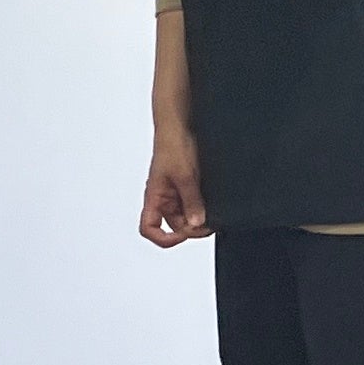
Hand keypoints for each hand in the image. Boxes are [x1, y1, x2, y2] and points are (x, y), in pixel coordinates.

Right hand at [141, 124, 211, 246]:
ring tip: (214, 211)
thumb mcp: (185, 175)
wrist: (180, 126)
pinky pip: (195, 205)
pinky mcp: (187, 187)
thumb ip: (191, 201)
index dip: (164, 238)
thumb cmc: (172, 145)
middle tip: (209, 223)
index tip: (183, 235)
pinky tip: (213, 203)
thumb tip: (197, 223)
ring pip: (187, 216)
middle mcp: (163, 199)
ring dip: (200, 217)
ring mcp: (175, 193)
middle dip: (192, 228)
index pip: (149, 228)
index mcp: (154, 197)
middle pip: (174, 226)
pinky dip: (204, 208)